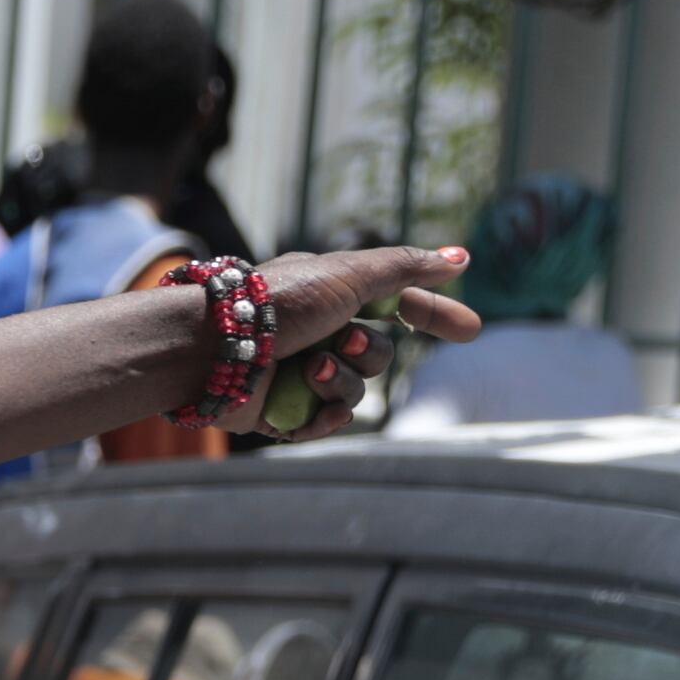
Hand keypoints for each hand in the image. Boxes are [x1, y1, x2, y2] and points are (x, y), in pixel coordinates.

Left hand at [246, 244, 478, 439]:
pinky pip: (326, 422)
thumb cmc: (275, 303)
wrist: (208, 348)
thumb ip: (405, 267)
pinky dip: (322, 416)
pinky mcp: (281, 409)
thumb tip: (458, 257)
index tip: (470, 332)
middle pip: (380, 355)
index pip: (397, 305)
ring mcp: (299, 372)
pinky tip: (305, 402)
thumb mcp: (347, 274)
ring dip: (341, 382)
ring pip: (355, 391)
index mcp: (332, 293)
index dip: (433, 315)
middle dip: (370, 354)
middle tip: (346, 343)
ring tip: (311, 369)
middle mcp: (317, 331)